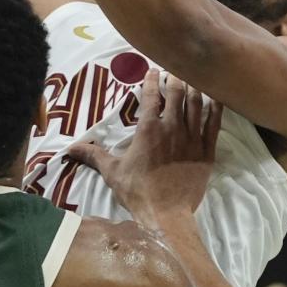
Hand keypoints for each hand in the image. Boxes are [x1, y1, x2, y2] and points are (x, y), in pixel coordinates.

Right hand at [69, 69, 222, 223]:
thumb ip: (93, 154)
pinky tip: (216, 99)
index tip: (153, 71)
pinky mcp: (207, 152)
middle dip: (175, 79)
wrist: (166, 214)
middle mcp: (172, 128)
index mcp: (149, 129)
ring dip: (194, 89)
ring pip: (196, 105)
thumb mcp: (111, 171)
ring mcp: (192, 139)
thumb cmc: (137, 191)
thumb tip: (70, 149)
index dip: (152, 80)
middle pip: (177, 94)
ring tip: (192, 81)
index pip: (151, 95)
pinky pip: (214, 124)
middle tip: (174, 72)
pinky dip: (215, 109)